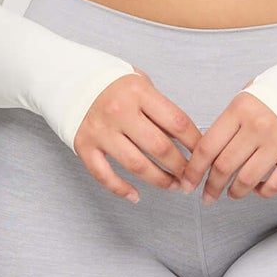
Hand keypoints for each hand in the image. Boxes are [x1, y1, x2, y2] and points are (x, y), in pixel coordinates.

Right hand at [73, 69, 201, 202]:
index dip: (196, 144)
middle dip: (181, 167)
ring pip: (136, 165)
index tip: (205, 156)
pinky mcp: (84, 146)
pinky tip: (136, 195)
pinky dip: (121, 189)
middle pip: (160, 147)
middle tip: (191, 177)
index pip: (177, 122)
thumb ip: (161, 109)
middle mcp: (119, 111)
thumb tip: (187, 141)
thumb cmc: (114, 86)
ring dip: (159, 180)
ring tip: (173, 186)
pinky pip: (104, 174)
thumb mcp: (141, 85)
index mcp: (139, 92)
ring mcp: (101, 130)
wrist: (71, 80)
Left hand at [177, 91, 276, 202]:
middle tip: (207, 195)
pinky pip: (274, 186)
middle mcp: (258, 126)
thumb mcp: (247, 98)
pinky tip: (257, 187)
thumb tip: (205, 153)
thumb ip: (227, 123)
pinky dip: (261, 192)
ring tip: (231, 193)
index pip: (207, 147)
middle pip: (223, 167)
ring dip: (234, 193)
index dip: (193, 170)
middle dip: (211, 187)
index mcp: (240, 109)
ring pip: (246, 180)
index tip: (188, 183)